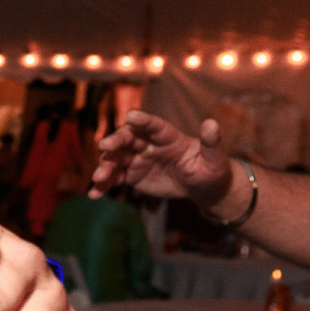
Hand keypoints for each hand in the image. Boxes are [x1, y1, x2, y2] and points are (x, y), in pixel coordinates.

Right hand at [92, 111, 233, 207]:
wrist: (201, 186)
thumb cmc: (211, 169)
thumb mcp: (215, 158)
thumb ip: (212, 142)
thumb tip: (212, 123)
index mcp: (169, 137)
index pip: (154, 126)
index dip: (143, 120)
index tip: (131, 116)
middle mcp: (149, 144)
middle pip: (128, 139)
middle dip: (115, 141)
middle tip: (104, 146)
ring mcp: (138, 159)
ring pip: (116, 159)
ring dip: (105, 166)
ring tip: (98, 179)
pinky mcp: (132, 175)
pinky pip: (114, 179)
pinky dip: (102, 186)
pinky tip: (93, 194)